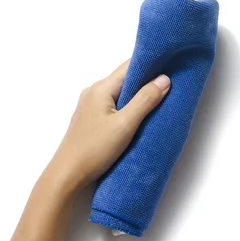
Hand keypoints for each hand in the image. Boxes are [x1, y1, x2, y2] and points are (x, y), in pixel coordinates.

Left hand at [47, 59, 169, 190]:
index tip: (171, 65)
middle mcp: (94, 92)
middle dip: (147, 81)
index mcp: (101, 88)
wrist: (67, 175)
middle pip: (126, 79)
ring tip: (160, 100)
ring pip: (121, 93)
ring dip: (139, 96)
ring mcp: (91, 106)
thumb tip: (164, 79)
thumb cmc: (94, 149)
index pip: (130, 66)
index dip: (151, 64)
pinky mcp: (92, 119)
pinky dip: (129, 107)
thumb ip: (145, 100)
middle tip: (171, 84)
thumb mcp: (125, 124)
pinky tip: (141, 116)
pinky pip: (115, 105)